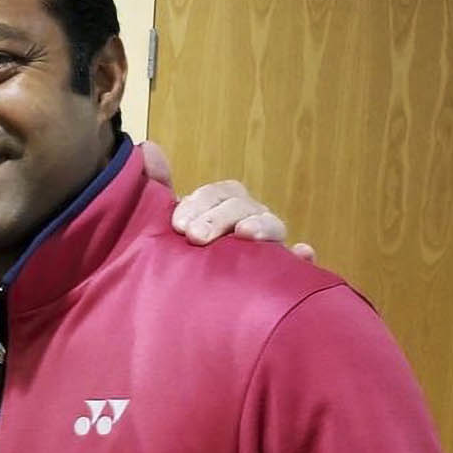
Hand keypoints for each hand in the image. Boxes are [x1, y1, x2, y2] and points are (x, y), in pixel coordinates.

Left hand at [143, 141, 315, 261]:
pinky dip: (303, 257)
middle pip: (244, 206)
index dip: (201, 203)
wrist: (193, 303)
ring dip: (261, 226)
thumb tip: (149, 149)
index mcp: (225, 208)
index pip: (220, 193)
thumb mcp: (171, 224)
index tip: (178, 224)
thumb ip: (159, 188)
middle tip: (196, 237)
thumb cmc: (185, 255)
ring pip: (273, 226)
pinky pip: (299, 264)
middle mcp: (250, 220)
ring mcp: (269, 246)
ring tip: (245, 233)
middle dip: (220, 217)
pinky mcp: (283, 274)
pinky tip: (303, 255)